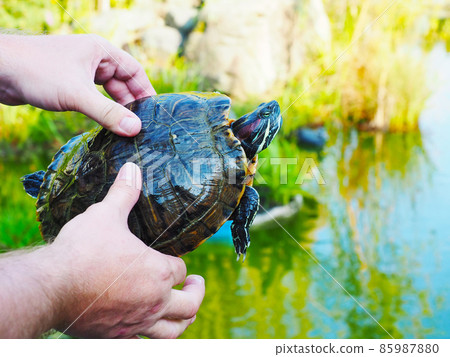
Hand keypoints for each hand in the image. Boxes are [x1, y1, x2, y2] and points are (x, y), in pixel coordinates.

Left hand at [0, 34, 155, 135]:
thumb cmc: (38, 73)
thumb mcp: (77, 95)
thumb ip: (107, 113)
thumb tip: (136, 130)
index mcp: (101, 51)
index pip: (134, 71)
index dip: (146, 91)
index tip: (156, 113)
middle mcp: (93, 59)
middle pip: (122, 83)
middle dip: (132, 104)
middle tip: (142, 126)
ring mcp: (80, 71)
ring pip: (107, 92)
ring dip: (116, 109)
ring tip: (128, 129)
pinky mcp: (68, 84)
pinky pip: (93, 98)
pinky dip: (101, 110)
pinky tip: (106, 125)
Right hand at [49, 162, 204, 337]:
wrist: (50, 287)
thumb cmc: (82, 250)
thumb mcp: (105, 215)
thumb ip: (124, 193)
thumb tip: (133, 168)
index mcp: (158, 273)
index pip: (180, 269)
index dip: (179, 263)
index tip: (175, 260)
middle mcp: (153, 302)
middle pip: (189, 305)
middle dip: (196, 293)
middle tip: (195, 284)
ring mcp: (136, 323)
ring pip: (172, 332)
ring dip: (183, 321)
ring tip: (183, 312)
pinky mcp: (116, 336)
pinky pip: (141, 343)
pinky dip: (149, 337)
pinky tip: (144, 329)